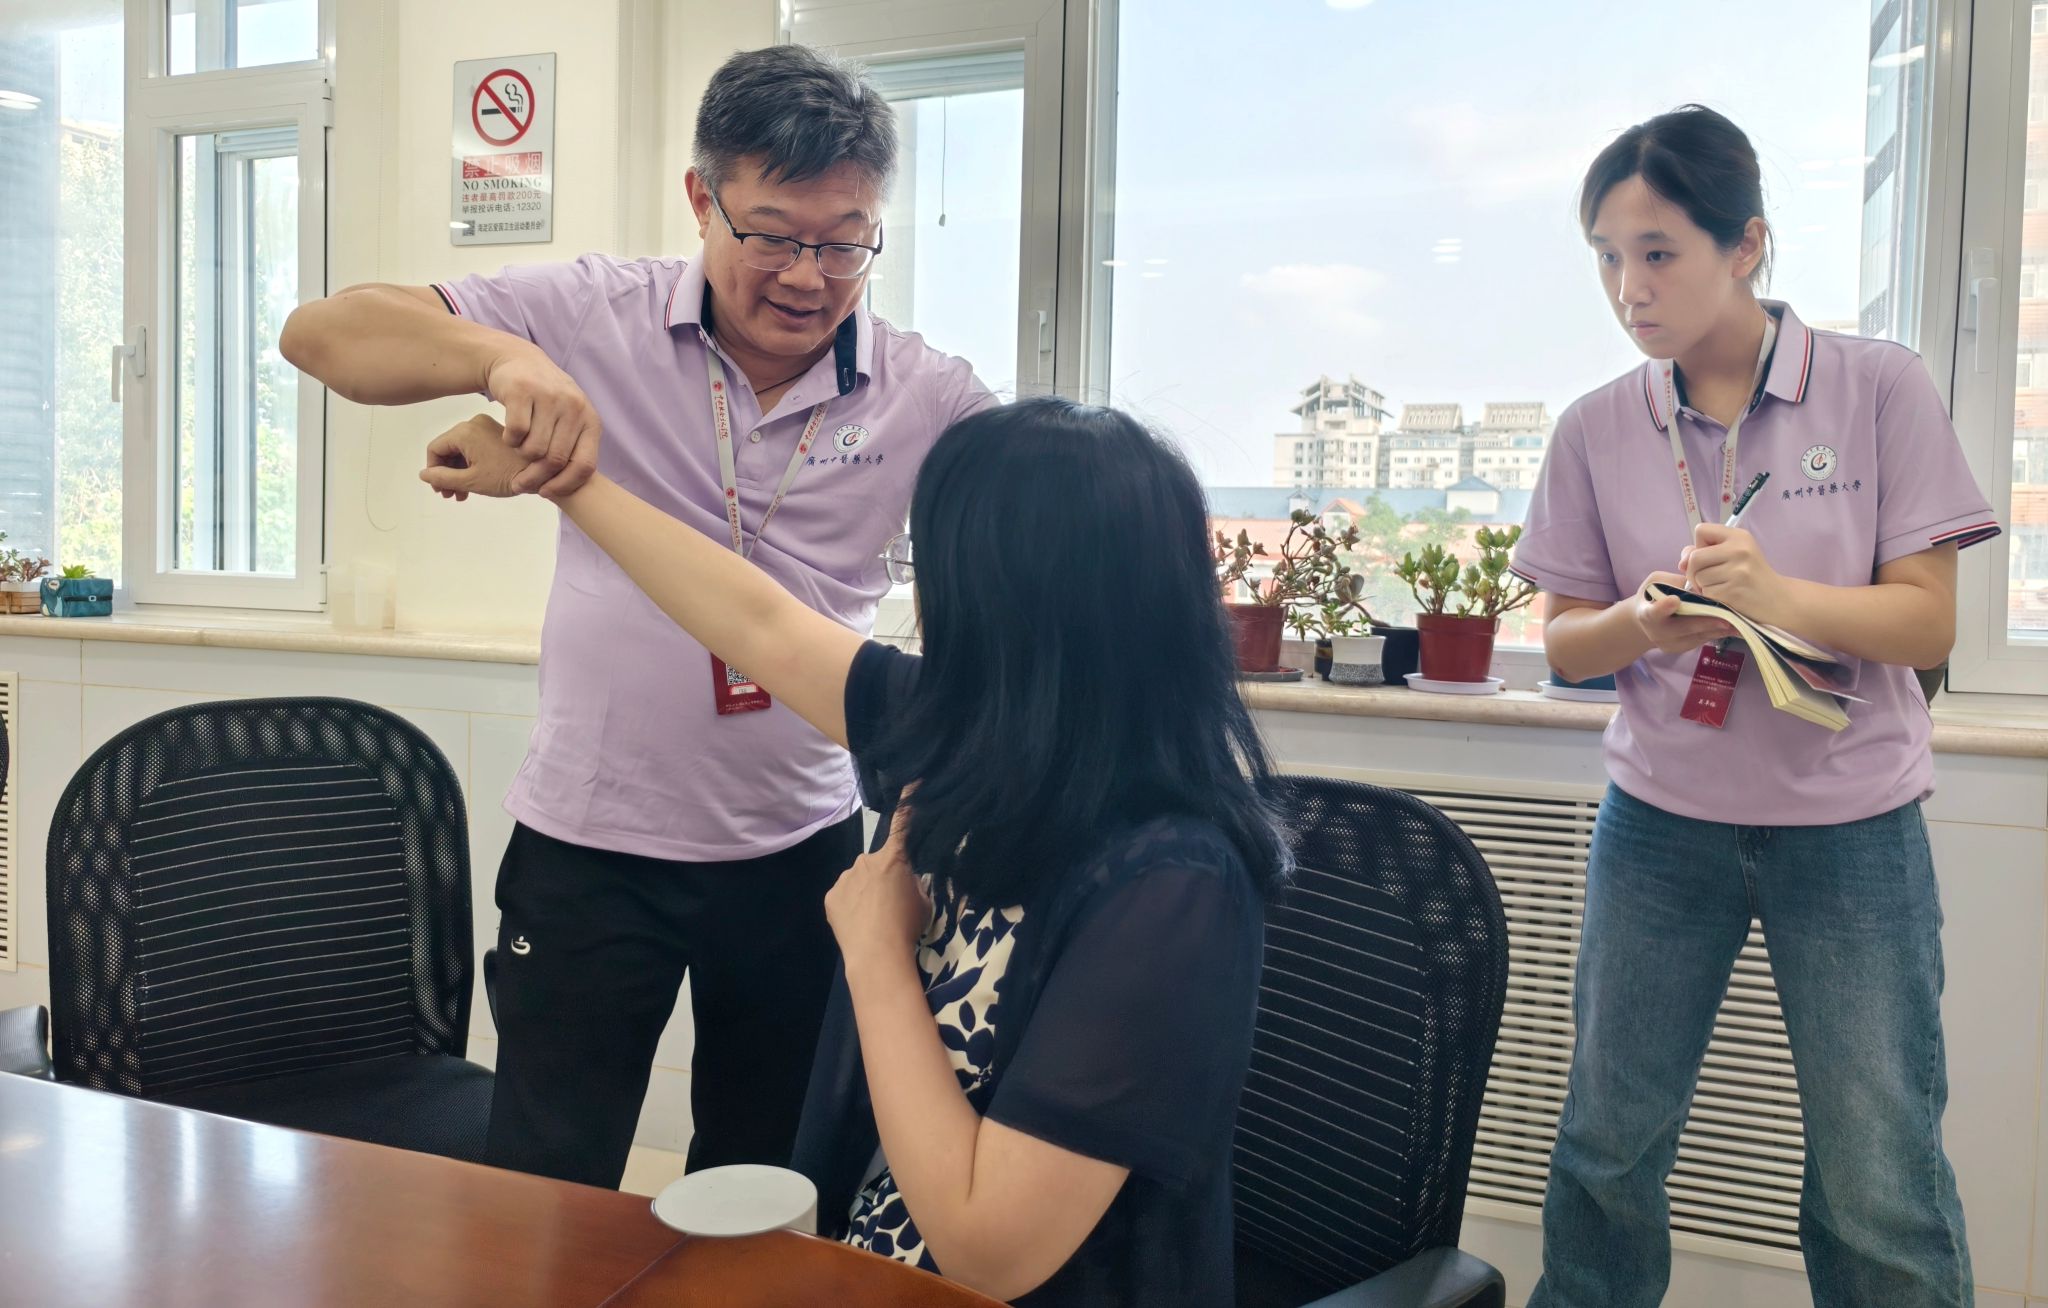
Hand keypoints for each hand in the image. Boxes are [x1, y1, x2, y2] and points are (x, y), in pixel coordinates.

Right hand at [419, 413, 539, 499]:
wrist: (544, 473)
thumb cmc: (507, 476)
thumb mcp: (471, 481)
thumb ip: (443, 478)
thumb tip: (424, 475)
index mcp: (464, 431)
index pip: (435, 449)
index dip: (433, 471)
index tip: (439, 489)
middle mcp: (474, 423)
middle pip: (448, 449)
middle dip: (446, 474)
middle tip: (450, 495)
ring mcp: (487, 427)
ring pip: (462, 450)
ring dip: (458, 472)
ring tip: (461, 494)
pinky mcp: (498, 433)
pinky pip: (476, 448)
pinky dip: (471, 465)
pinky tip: (473, 484)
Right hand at [480, 344, 602, 497]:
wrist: (518, 360)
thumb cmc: (546, 399)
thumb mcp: (569, 419)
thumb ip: (574, 447)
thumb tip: (572, 487)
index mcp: (590, 420)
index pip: (584, 465)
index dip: (565, 485)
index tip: (547, 493)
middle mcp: (574, 407)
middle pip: (555, 461)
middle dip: (535, 478)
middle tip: (521, 482)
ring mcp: (549, 397)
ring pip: (534, 450)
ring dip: (521, 457)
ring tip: (518, 450)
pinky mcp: (522, 391)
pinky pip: (515, 433)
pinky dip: (509, 441)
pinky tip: (508, 435)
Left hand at [825, 810, 932, 981]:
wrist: (876, 954)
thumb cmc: (906, 926)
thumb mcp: (924, 902)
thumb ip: (914, 883)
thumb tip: (905, 880)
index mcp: (894, 858)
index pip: (902, 823)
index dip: (908, 802)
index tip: (910, 782)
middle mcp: (866, 860)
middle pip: (877, 863)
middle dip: (883, 876)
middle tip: (890, 903)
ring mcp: (845, 877)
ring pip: (858, 879)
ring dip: (865, 891)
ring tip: (872, 918)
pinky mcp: (830, 896)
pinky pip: (843, 895)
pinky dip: (850, 905)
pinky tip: (858, 923)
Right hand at [1632, 570, 1736, 655]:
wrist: (1647, 620)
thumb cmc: (1654, 595)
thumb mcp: (1657, 582)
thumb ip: (1675, 581)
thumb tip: (1698, 580)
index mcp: (1647, 612)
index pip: (1654, 612)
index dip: (1663, 607)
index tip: (1674, 600)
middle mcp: (1657, 631)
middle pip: (1682, 628)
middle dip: (1704, 623)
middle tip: (1725, 620)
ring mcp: (1670, 643)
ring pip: (1697, 636)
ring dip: (1717, 630)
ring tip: (1738, 625)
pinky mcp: (1682, 648)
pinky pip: (1702, 640)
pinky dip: (1718, 633)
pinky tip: (1734, 629)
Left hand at [1682, 523, 1788, 623]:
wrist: (1779, 599)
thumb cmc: (1752, 575)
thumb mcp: (1734, 554)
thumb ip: (1705, 551)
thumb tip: (1682, 562)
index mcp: (1739, 536)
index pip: (1701, 530)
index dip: (1699, 546)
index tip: (1710, 557)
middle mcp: (1739, 550)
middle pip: (1694, 557)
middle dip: (1694, 571)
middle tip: (1707, 578)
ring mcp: (1738, 571)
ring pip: (1698, 577)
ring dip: (1703, 586)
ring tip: (1721, 586)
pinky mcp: (1734, 592)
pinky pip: (1706, 593)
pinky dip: (1711, 597)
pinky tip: (1725, 596)